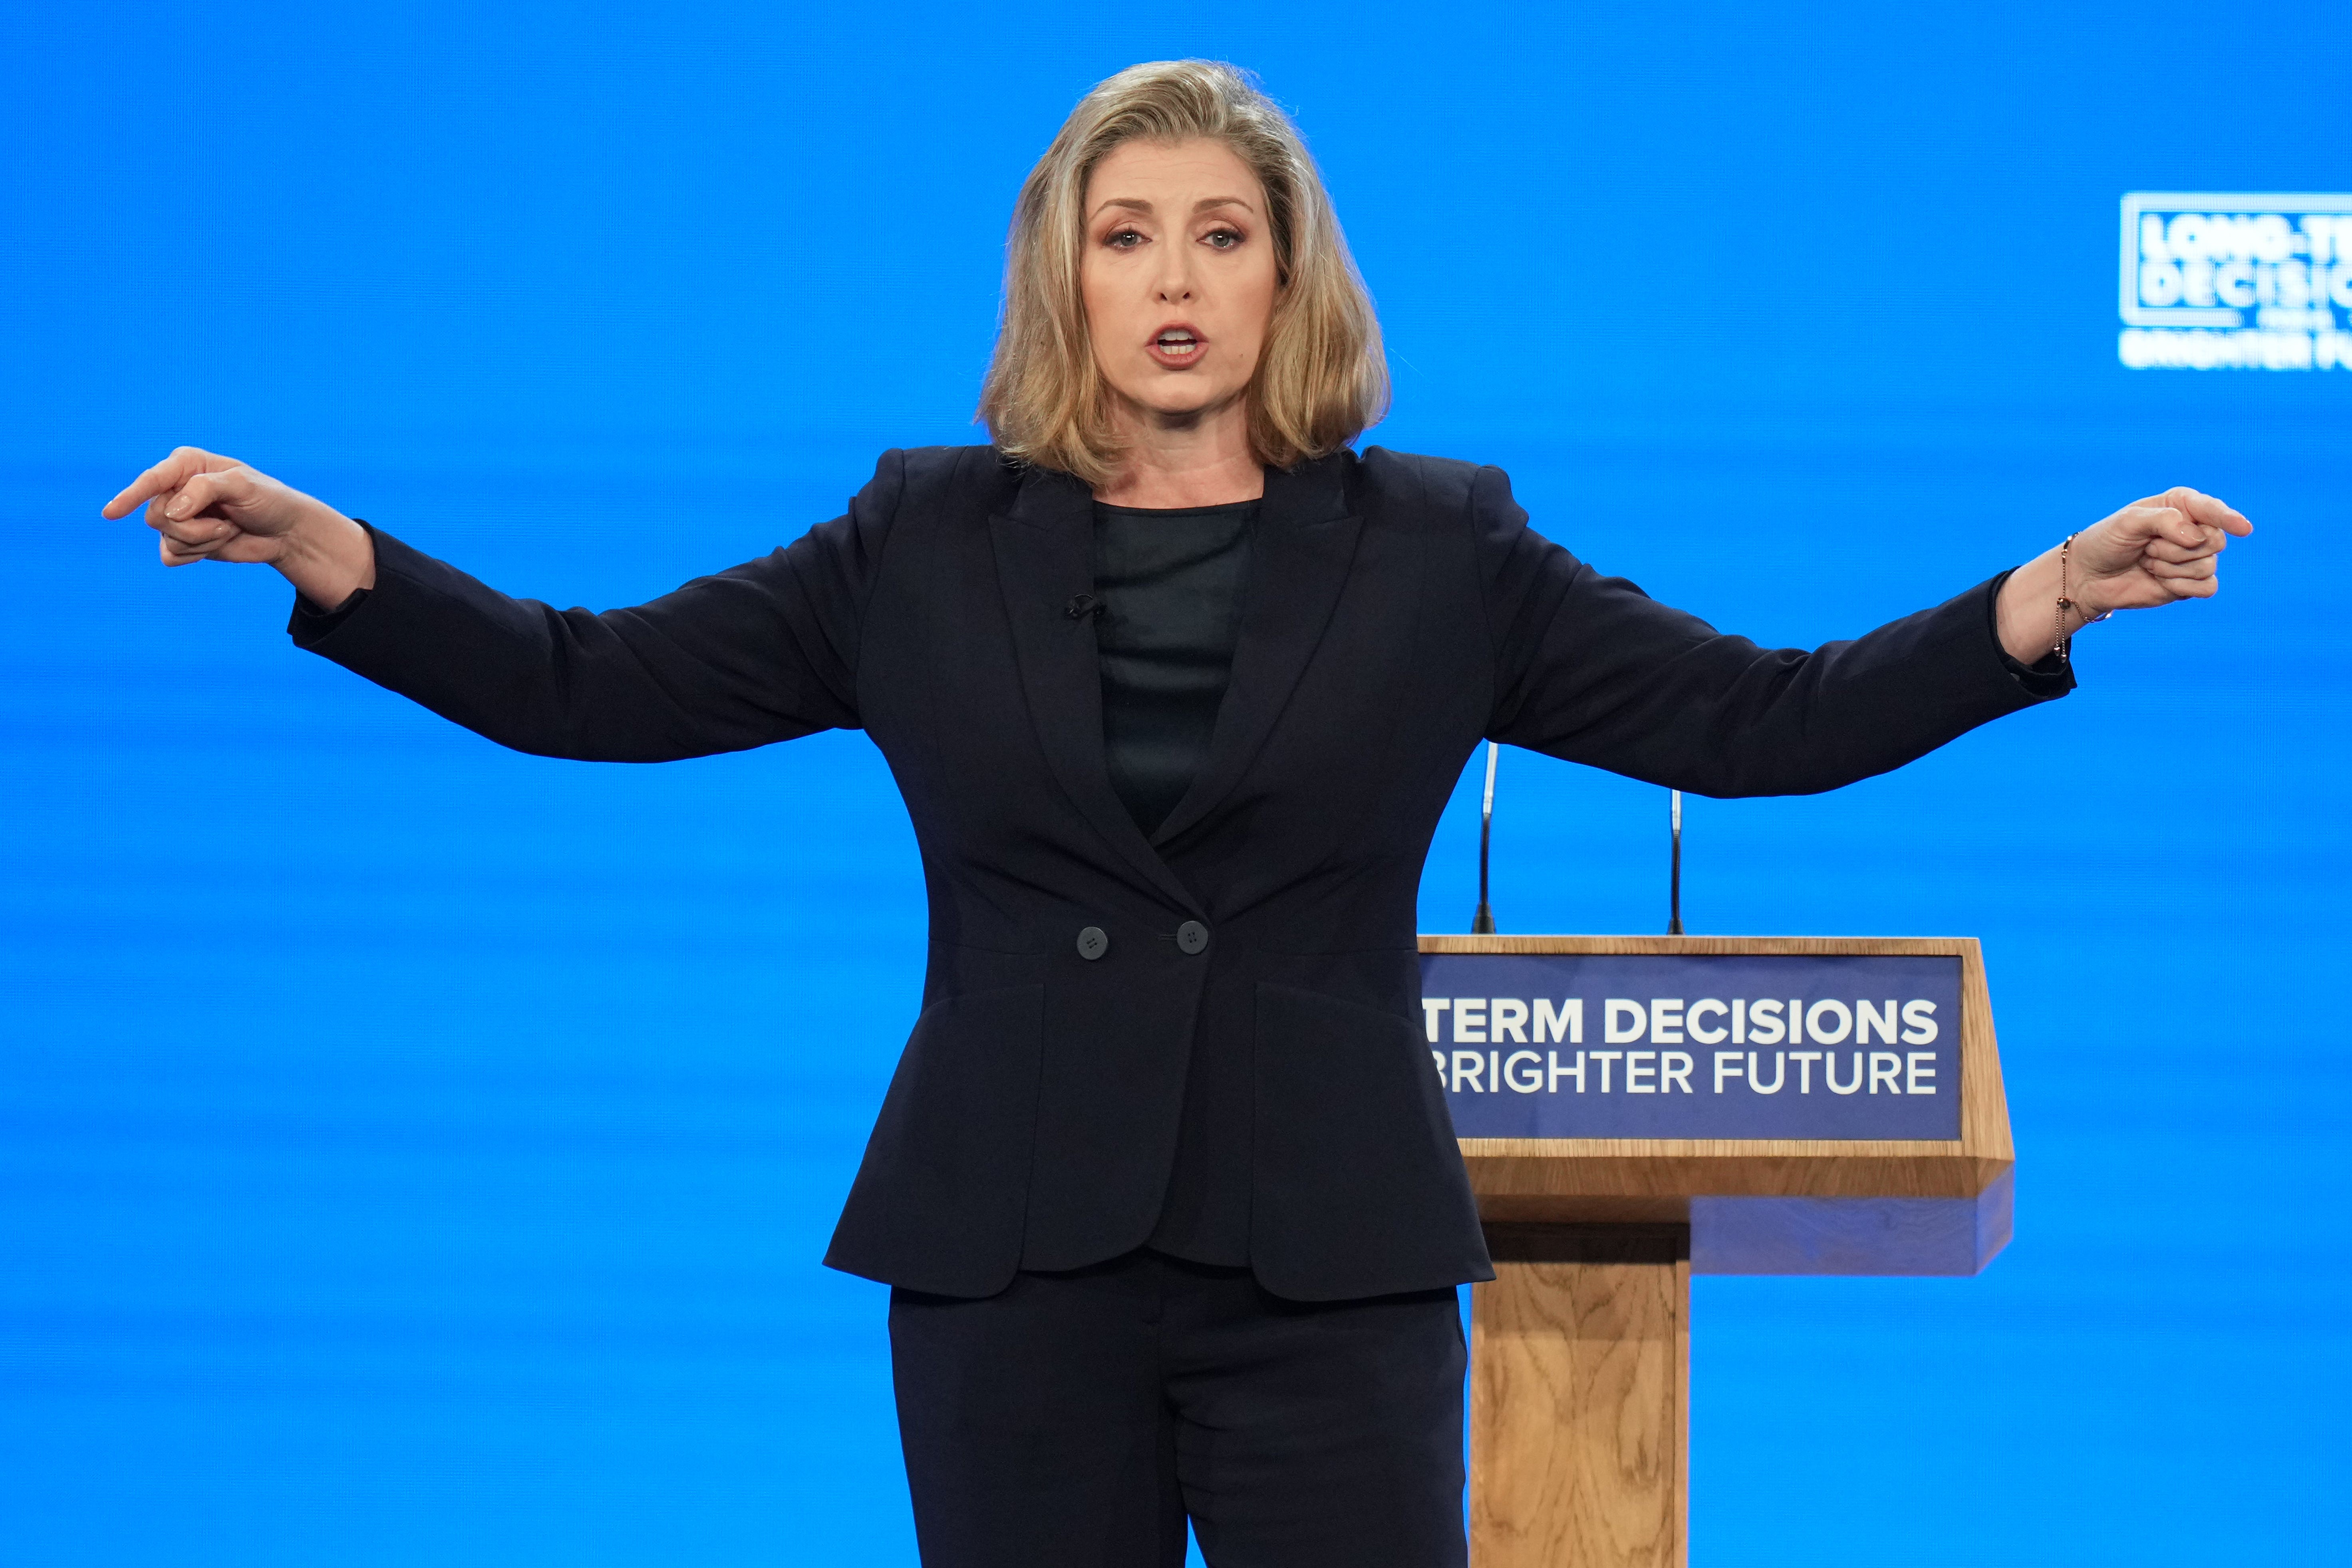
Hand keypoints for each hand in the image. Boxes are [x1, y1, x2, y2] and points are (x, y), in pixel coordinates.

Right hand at [102, 447, 374, 604]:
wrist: (285, 532)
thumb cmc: (268, 500)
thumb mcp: (242, 486)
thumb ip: (205, 490)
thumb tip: (173, 511)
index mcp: (185, 465)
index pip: (151, 480)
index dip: (130, 496)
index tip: (111, 514)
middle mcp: (175, 488)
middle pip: (156, 514)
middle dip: (193, 526)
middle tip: (226, 523)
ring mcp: (177, 517)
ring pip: (165, 536)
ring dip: (201, 540)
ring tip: (228, 530)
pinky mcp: (182, 542)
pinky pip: (170, 555)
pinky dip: (197, 554)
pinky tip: (218, 544)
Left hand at [1995, 486, 2251, 662]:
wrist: (2090, 575)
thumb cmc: (2107, 541)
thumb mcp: (2128, 522)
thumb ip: (2163, 520)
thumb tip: (2196, 536)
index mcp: (2183, 505)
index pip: (2213, 509)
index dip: (2228, 518)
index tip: (2242, 529)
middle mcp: (2195, 529)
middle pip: (2214, 541)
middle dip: (2176, 548)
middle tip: (2148, 547)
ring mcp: (2195, 557)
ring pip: (2207, 565)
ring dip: (2171, 567)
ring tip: (2148, 561)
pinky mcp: (2191, 583)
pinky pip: (2207, 587)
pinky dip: (2181, 586)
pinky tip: (2158, 579)